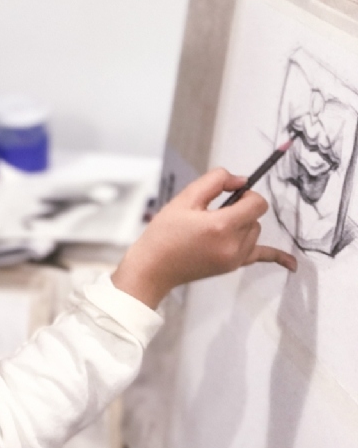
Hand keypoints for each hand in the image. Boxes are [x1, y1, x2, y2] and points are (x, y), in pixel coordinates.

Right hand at [112, 168, 296, 308]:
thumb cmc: (164, 233)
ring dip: (242, 223)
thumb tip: (240, 180)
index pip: (256, 203)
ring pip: (255, 231)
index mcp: (221, 226)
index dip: (245, 193)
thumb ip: (215, 181)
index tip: (229, 193)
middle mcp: (233, 245)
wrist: (153, 267)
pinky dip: (278, 258)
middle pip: (255, 217)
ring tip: (212, 226)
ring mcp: (234, 259)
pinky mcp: (232, 266)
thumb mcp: (185, 198)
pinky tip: (293, 265)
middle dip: (240, 208)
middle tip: (213, 209)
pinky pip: (261, 258)